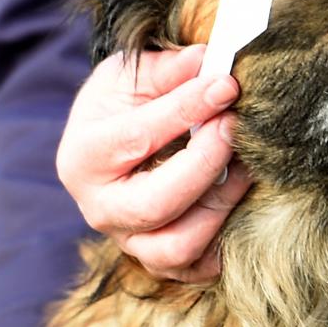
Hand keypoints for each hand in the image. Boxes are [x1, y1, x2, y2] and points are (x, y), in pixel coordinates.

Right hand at [56, 45, 251, 281]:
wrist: (118, 143)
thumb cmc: (126, 105)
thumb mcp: (134, 76)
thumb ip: (168, 69)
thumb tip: (209, 59)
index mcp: (84, 156)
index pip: (136, 136)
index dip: (187, 109)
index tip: (226, 85)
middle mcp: (101, 208)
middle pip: (155, 204)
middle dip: (205, 163)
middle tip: (235, 125)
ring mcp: (132, 241)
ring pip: (178, 246)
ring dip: (222, 202)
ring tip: (244, 163)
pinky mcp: (163, 261)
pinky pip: (200, 267)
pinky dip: (227, 238)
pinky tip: (240, 195)